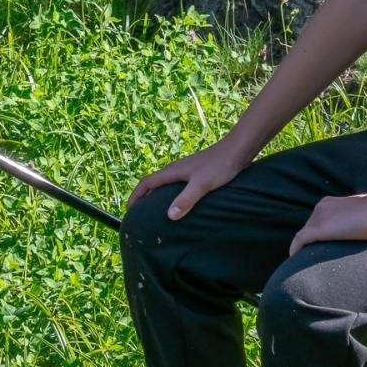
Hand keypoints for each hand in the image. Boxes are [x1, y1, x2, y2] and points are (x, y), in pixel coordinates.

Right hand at [127, 140, 250, 219]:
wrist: (238, 150)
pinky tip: (180, 204)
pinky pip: (177, 185)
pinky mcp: (197, 173)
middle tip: (139, 214)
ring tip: (156, 212)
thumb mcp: (202, 185)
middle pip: (153, 183)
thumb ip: (186, 199)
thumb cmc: (219, 166)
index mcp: (173, 171)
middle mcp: (176, 169)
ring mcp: (187, 170)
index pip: (146, 183)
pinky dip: (171, 195)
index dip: (136, 196)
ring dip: (157, 196)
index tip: (128, 210)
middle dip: (143, 197)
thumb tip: (169, 216)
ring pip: (165, 184)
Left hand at [289, 192, 366, 255]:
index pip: (318, 220)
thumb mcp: (366, 212)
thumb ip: (358, 218)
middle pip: (309, 228)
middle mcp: (320, 208)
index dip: (318, 233)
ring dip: (305, 248)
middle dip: (310, 242)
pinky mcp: (318, 229)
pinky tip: (294, 258)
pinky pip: (300, 241)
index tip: (320, 244)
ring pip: (304, 235)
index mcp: (329, 203)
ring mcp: (318, 218)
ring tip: (306, 260)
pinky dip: (296, 249)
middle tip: (312, 256)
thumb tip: (365, 228)